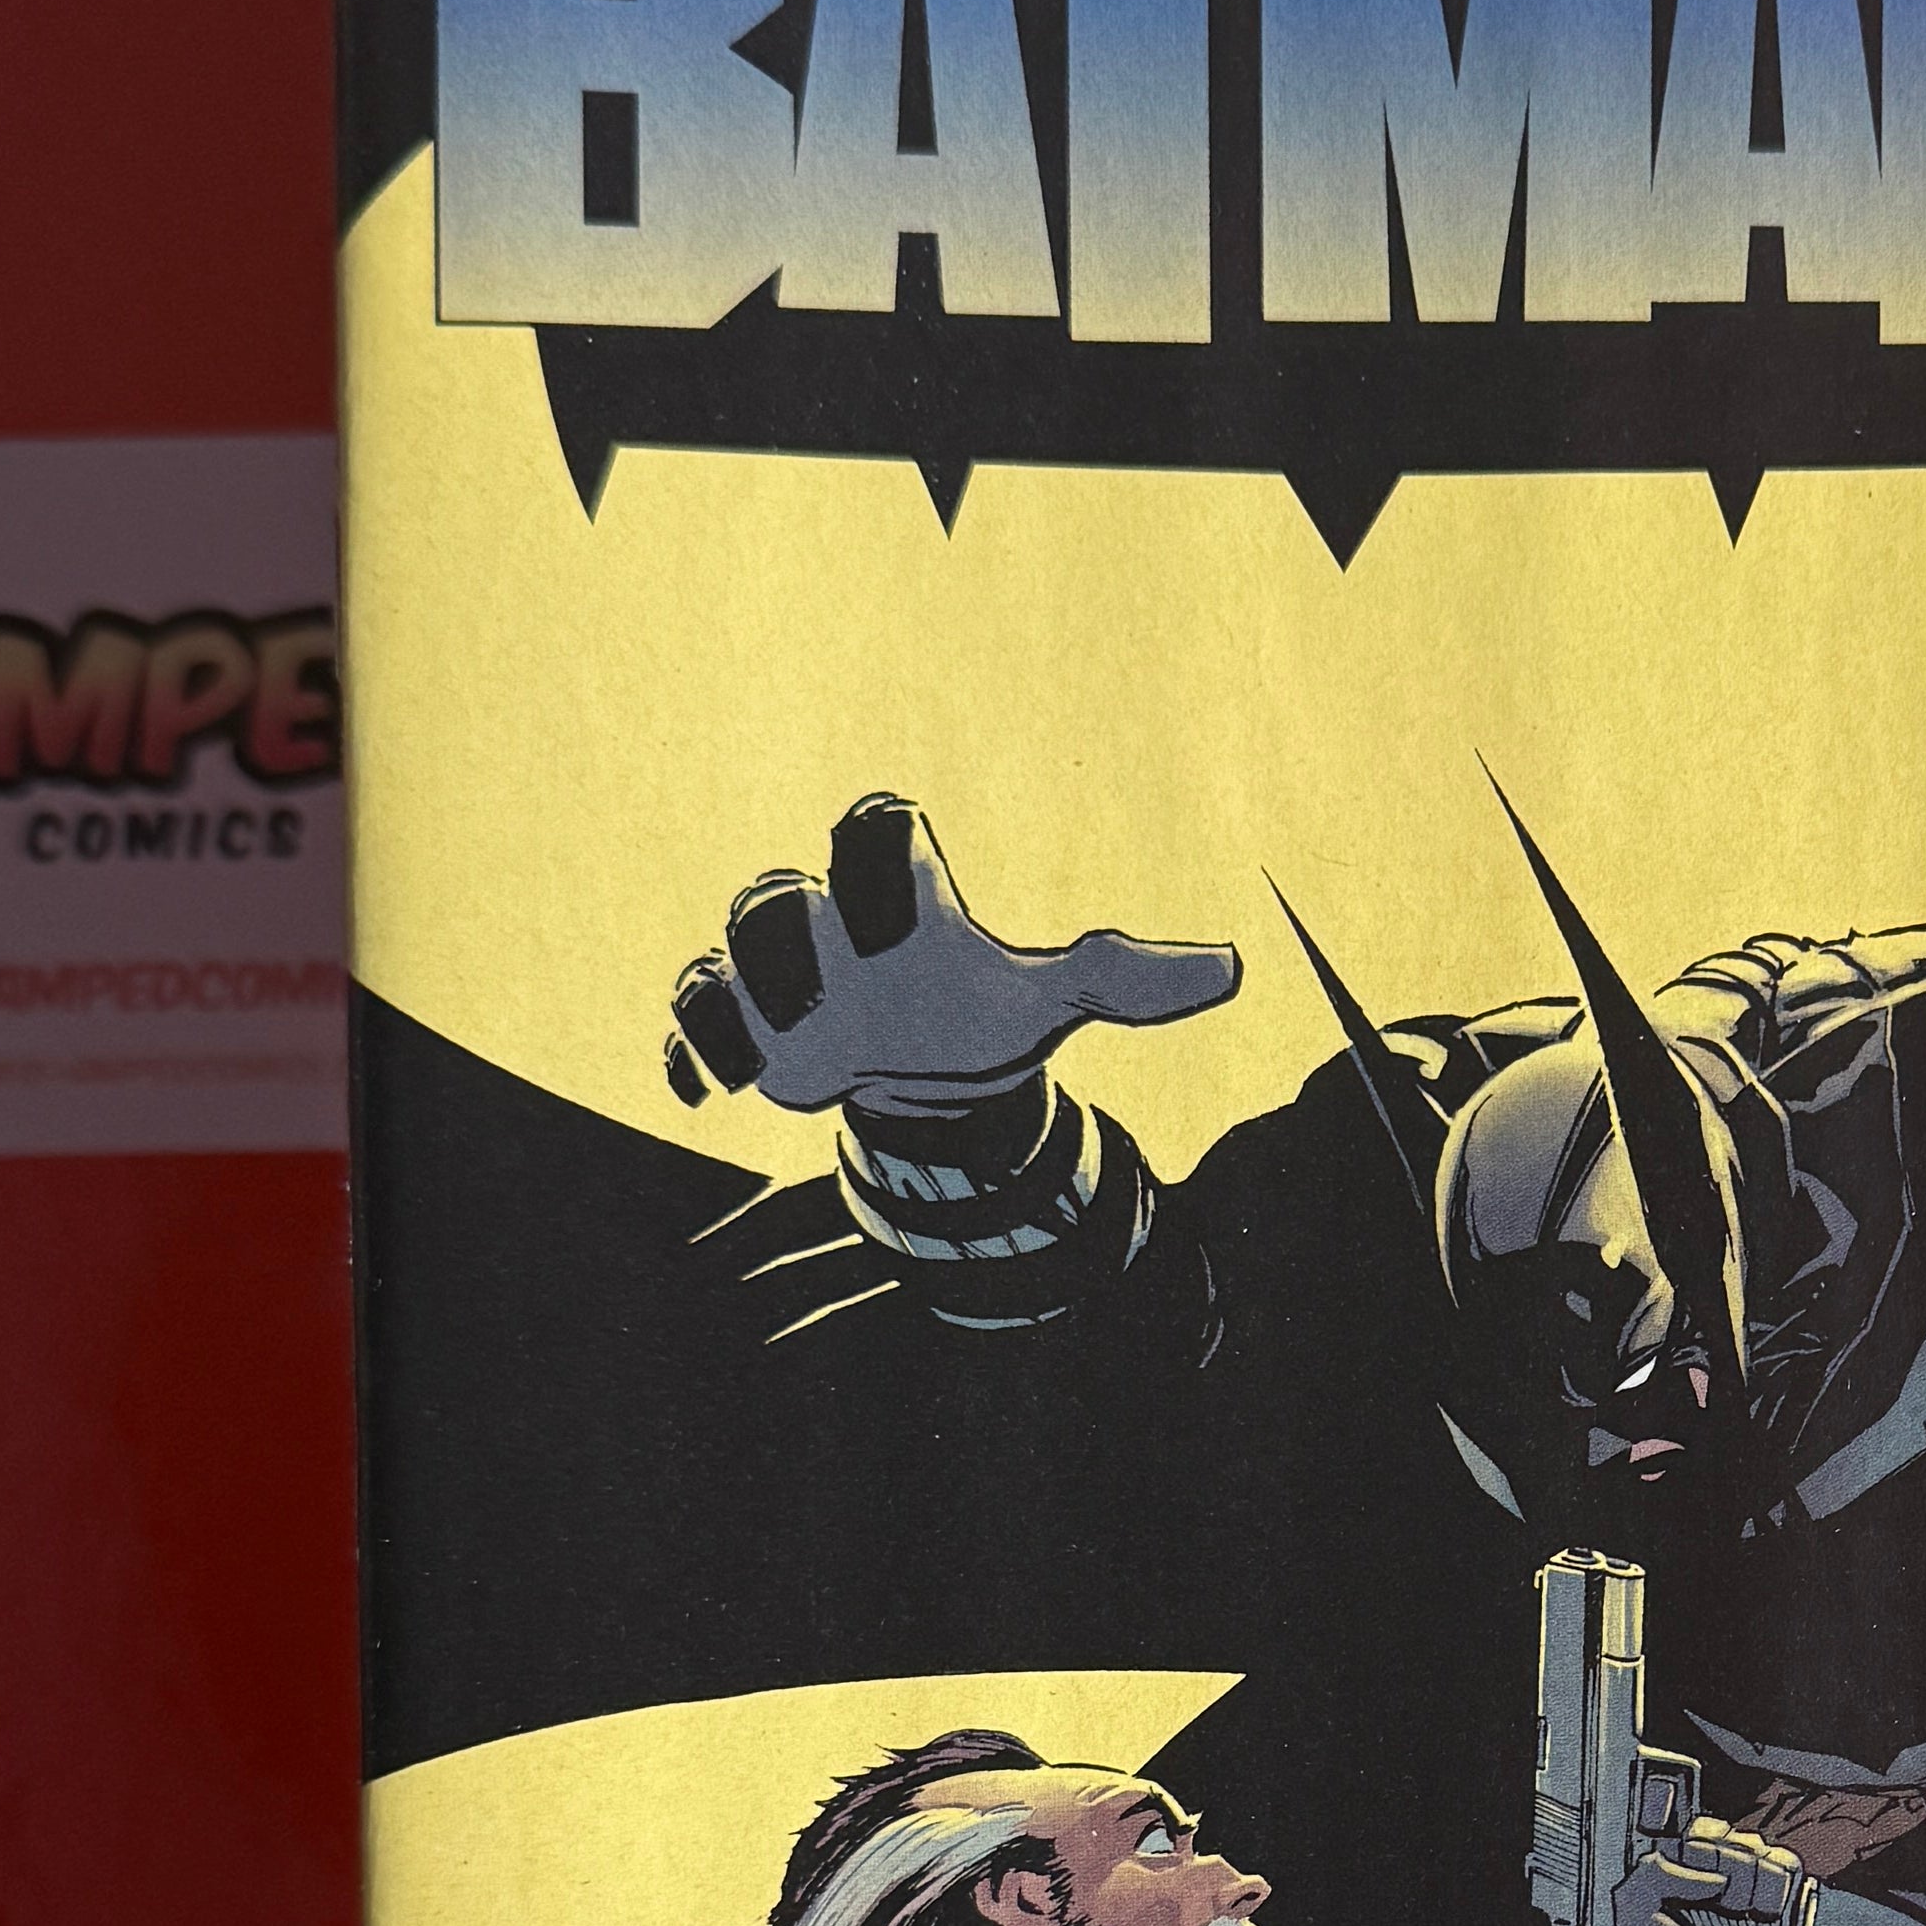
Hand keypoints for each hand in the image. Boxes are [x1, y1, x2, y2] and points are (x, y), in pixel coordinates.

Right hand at [663, 793, 1237, 1116]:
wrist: (928, 1079)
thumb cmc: (982, 1020)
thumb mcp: (1051, 1003)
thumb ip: (1124, 980)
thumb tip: (1236, 970)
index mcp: (900, 897)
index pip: (873, 832)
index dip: (875, 866)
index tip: (907, 927)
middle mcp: (827, 923)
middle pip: (774, 896)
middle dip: (789, 941)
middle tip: (832, 1003)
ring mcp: (776, 980)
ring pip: (720, 955)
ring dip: (741, 999)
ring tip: (788, 1054)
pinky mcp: (744, 1031)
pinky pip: (690, 1021)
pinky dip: (690, 1052)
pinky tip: (702, 1094)